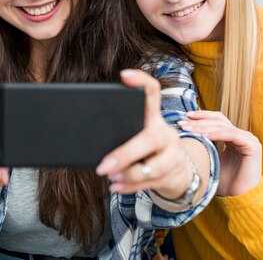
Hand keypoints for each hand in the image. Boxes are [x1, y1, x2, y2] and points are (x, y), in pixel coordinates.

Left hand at [96, 69, 192, 198]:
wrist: (177, 171)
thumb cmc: (145, 148)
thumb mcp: (137, 134)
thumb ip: (121, 130)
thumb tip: (86, 131)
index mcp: (153, 116)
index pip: (152, 91)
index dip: (141, 80)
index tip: (124, 75)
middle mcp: (165, 132)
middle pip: (150, 138)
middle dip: (125, 154)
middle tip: (103, 166)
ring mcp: (172, 154)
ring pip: (153, 167)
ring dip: (128, 175)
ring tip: (111, 177)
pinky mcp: (172, 173)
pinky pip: (150, 183)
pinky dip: (130, 187)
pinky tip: (116, 186)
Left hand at [178, 111, 261, 195]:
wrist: (240, 198)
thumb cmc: (225, 182)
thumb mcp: (210, 160)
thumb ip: (203, 146)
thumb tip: (184, 136)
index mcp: (233, 138)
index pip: (217, 120)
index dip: (202, 116)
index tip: (185, 117)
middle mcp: (242, 136)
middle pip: (218, 121)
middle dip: (199, 121)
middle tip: (182, 123)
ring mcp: (248, 139)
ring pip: (223, 127)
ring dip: (204, 126)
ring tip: (188, 128)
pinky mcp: (252, 146)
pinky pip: (232, 135)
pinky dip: (216, 134)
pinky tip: (203, 135)